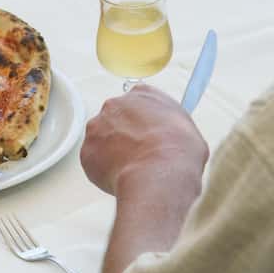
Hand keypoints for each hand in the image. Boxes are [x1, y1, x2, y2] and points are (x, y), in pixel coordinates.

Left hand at [80, 85, 208, 196]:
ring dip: (112, 152)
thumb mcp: (187, 128)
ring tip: (132, 170)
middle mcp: (115, 104)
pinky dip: (104, 170)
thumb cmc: (180, 153)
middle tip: (140, 155)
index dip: (144, 121)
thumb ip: (170, 123)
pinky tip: (122, 178)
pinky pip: (93, 161)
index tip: (149, 134)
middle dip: (125, 135)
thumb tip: (167, 132)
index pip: (139, 102)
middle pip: (116, 119)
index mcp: (142, 94)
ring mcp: (97, 127)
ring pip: (102, 139)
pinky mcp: (86, 151)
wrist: (159, 175)